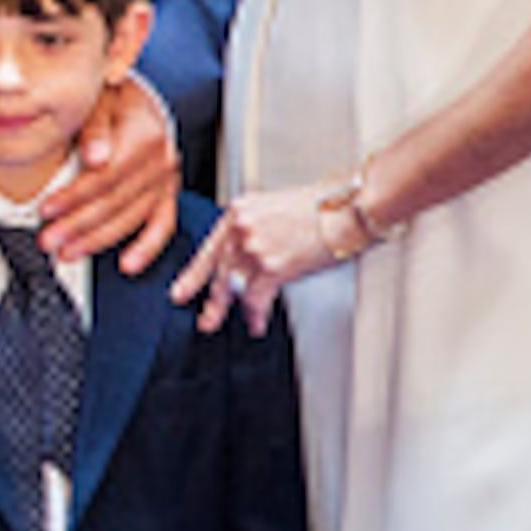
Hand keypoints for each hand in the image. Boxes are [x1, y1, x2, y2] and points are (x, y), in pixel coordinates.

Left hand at [44, 77, 181, 272]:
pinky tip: (128, 264)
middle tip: (48, 240)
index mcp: (145, 135)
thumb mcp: (99, 96)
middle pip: (116, 202)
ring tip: (68, 252)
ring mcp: (166, 179)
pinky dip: (147, 247)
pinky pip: (162, 224)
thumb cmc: (113, 94)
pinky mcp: (167, 192)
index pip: (105, 176)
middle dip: (78, 225)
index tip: (45, 209)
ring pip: (132, 218)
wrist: (137, 96)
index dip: (73, 197)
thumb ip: (95, 126)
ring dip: (99, 240)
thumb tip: (95, 158)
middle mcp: (160, 160)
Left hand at [171, 183, 350, 334]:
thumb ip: (253, 228)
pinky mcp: (272, 266)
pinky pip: (256, 298)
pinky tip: (256, 324)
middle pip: (217, 270)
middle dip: (209, 298)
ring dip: (231, 309)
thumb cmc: (322, 207)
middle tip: (203, 317)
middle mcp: (240, 228)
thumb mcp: (274, 207)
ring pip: (234, 287)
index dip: (194, 273)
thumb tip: (247, 254)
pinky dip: (255, 315)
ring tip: (225, 322)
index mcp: (238, 212)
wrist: (348, 208)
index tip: (182, 290)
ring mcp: (253, 248)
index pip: (210, 248)